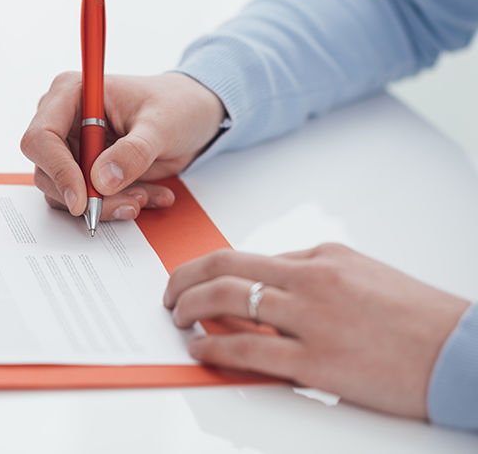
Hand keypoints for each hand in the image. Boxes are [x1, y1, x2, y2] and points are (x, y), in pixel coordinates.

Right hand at [20, 72, 225, 220]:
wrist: (192, 115)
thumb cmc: (176, 105)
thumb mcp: (162, 125)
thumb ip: (133, 151)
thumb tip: (101, 180)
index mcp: (72, 94)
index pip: (42, 137)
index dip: (58, 171)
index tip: (83, 200)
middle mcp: (64, 120)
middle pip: (48, 170)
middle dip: (88, 195)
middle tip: (129, 203)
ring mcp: (72, 147)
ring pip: (66, 192)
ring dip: (107, 203)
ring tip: (146, 196)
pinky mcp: (85, 170)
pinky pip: (87, 199)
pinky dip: (117, 204)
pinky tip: (148, 194)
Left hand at [164, 243, 470, 418]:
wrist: (463, 353)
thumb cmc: (418, 318)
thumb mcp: (364, 274)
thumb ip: (315, 273)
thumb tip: (272, 279)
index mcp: (322, 257)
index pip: (248, 256)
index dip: (210, 269)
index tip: (193, 279)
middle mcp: (311, 280)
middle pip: (225, 267)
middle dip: (185, 279)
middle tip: (170, 294)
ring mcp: (311, 319)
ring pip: (227, 300)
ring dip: (191, 308)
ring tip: (178, 318)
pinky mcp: (316, 361)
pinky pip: (246, 348)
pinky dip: (213, 346)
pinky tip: (200, 348)